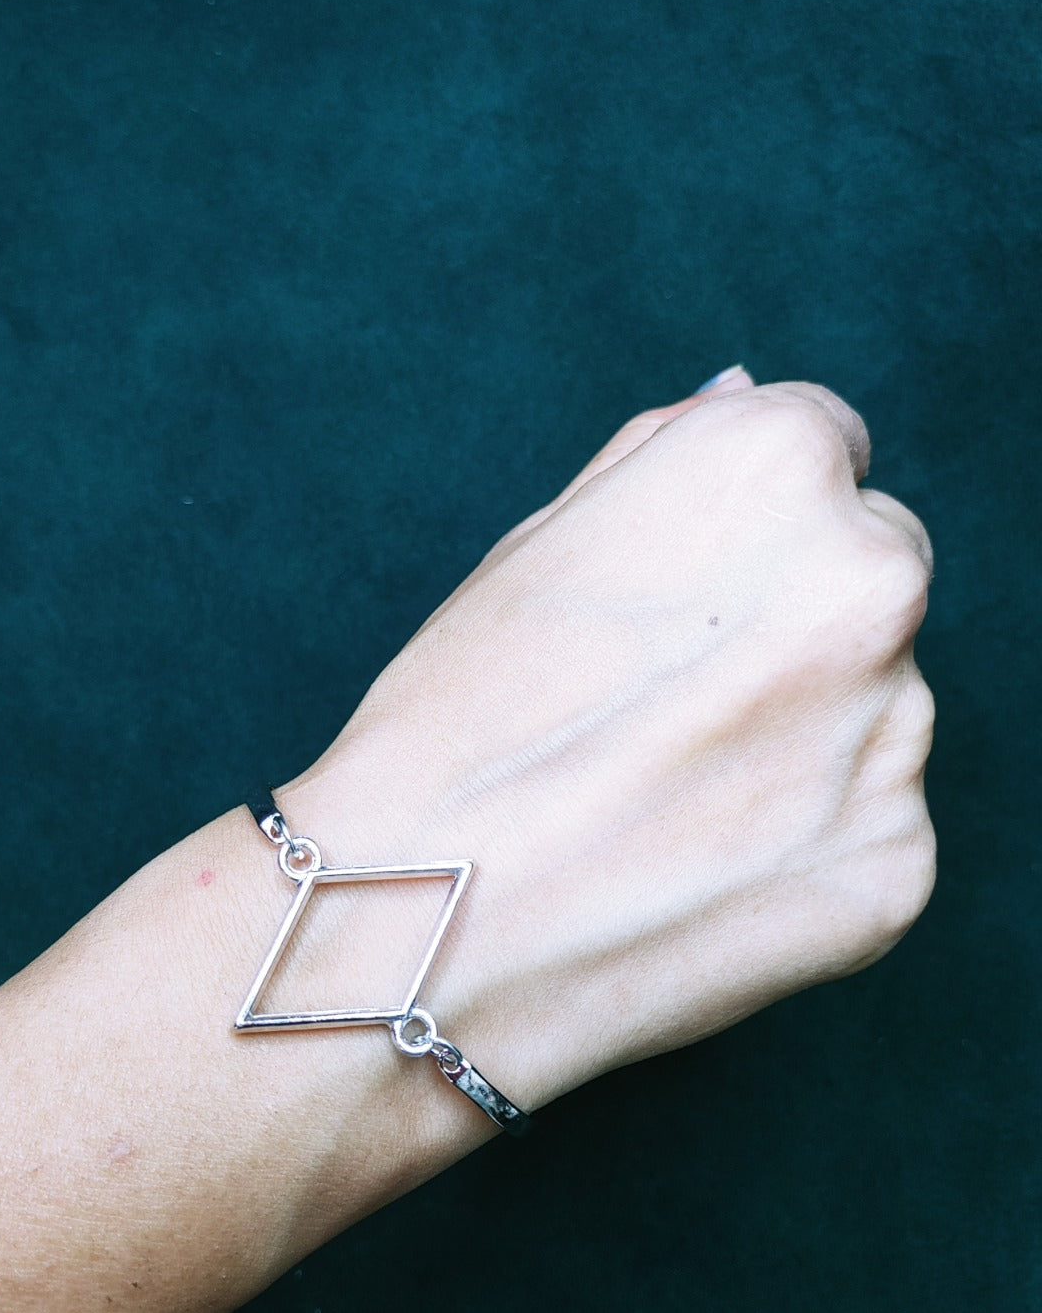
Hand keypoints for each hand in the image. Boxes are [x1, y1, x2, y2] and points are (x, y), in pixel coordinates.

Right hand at [281, 374, 935, 1103]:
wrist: (414, 923)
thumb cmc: (452, 723)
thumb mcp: (539, 542)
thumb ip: (664, 454)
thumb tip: (743, 389)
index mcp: (778, 468)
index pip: (823, 451)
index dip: (742, 528)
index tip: (686, 598)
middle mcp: (870, 581)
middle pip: (868, 574)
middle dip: (794, 622)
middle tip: (668, 709)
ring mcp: (898, 733)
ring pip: (875, 706)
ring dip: (801, 736)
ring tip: (666, 801)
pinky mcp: (897, 863)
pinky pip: (866, 825)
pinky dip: (801, 845)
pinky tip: (696, 872)